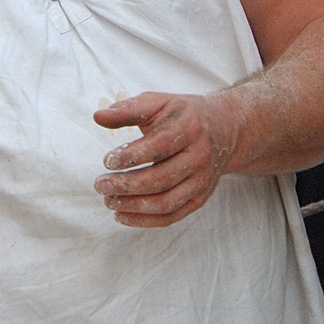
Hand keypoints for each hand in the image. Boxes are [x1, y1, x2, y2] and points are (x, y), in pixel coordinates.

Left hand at [93, 92, 236, 227]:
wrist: (224, 129)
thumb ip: (128, 110)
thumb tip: (99, 116)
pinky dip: (145, 221)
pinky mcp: (200, 198)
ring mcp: (202, 180)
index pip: (159, 146)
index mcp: (189, 128)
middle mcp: (199, 156)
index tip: (107, 161)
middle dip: (126, 185)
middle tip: (100, 185)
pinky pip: (172, 216)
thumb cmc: (182, 115)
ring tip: (109, 200)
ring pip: (166, 202)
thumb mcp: (158, 103)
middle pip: (160, 179)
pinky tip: (122, 215)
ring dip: (133, 206)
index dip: (131, 156)